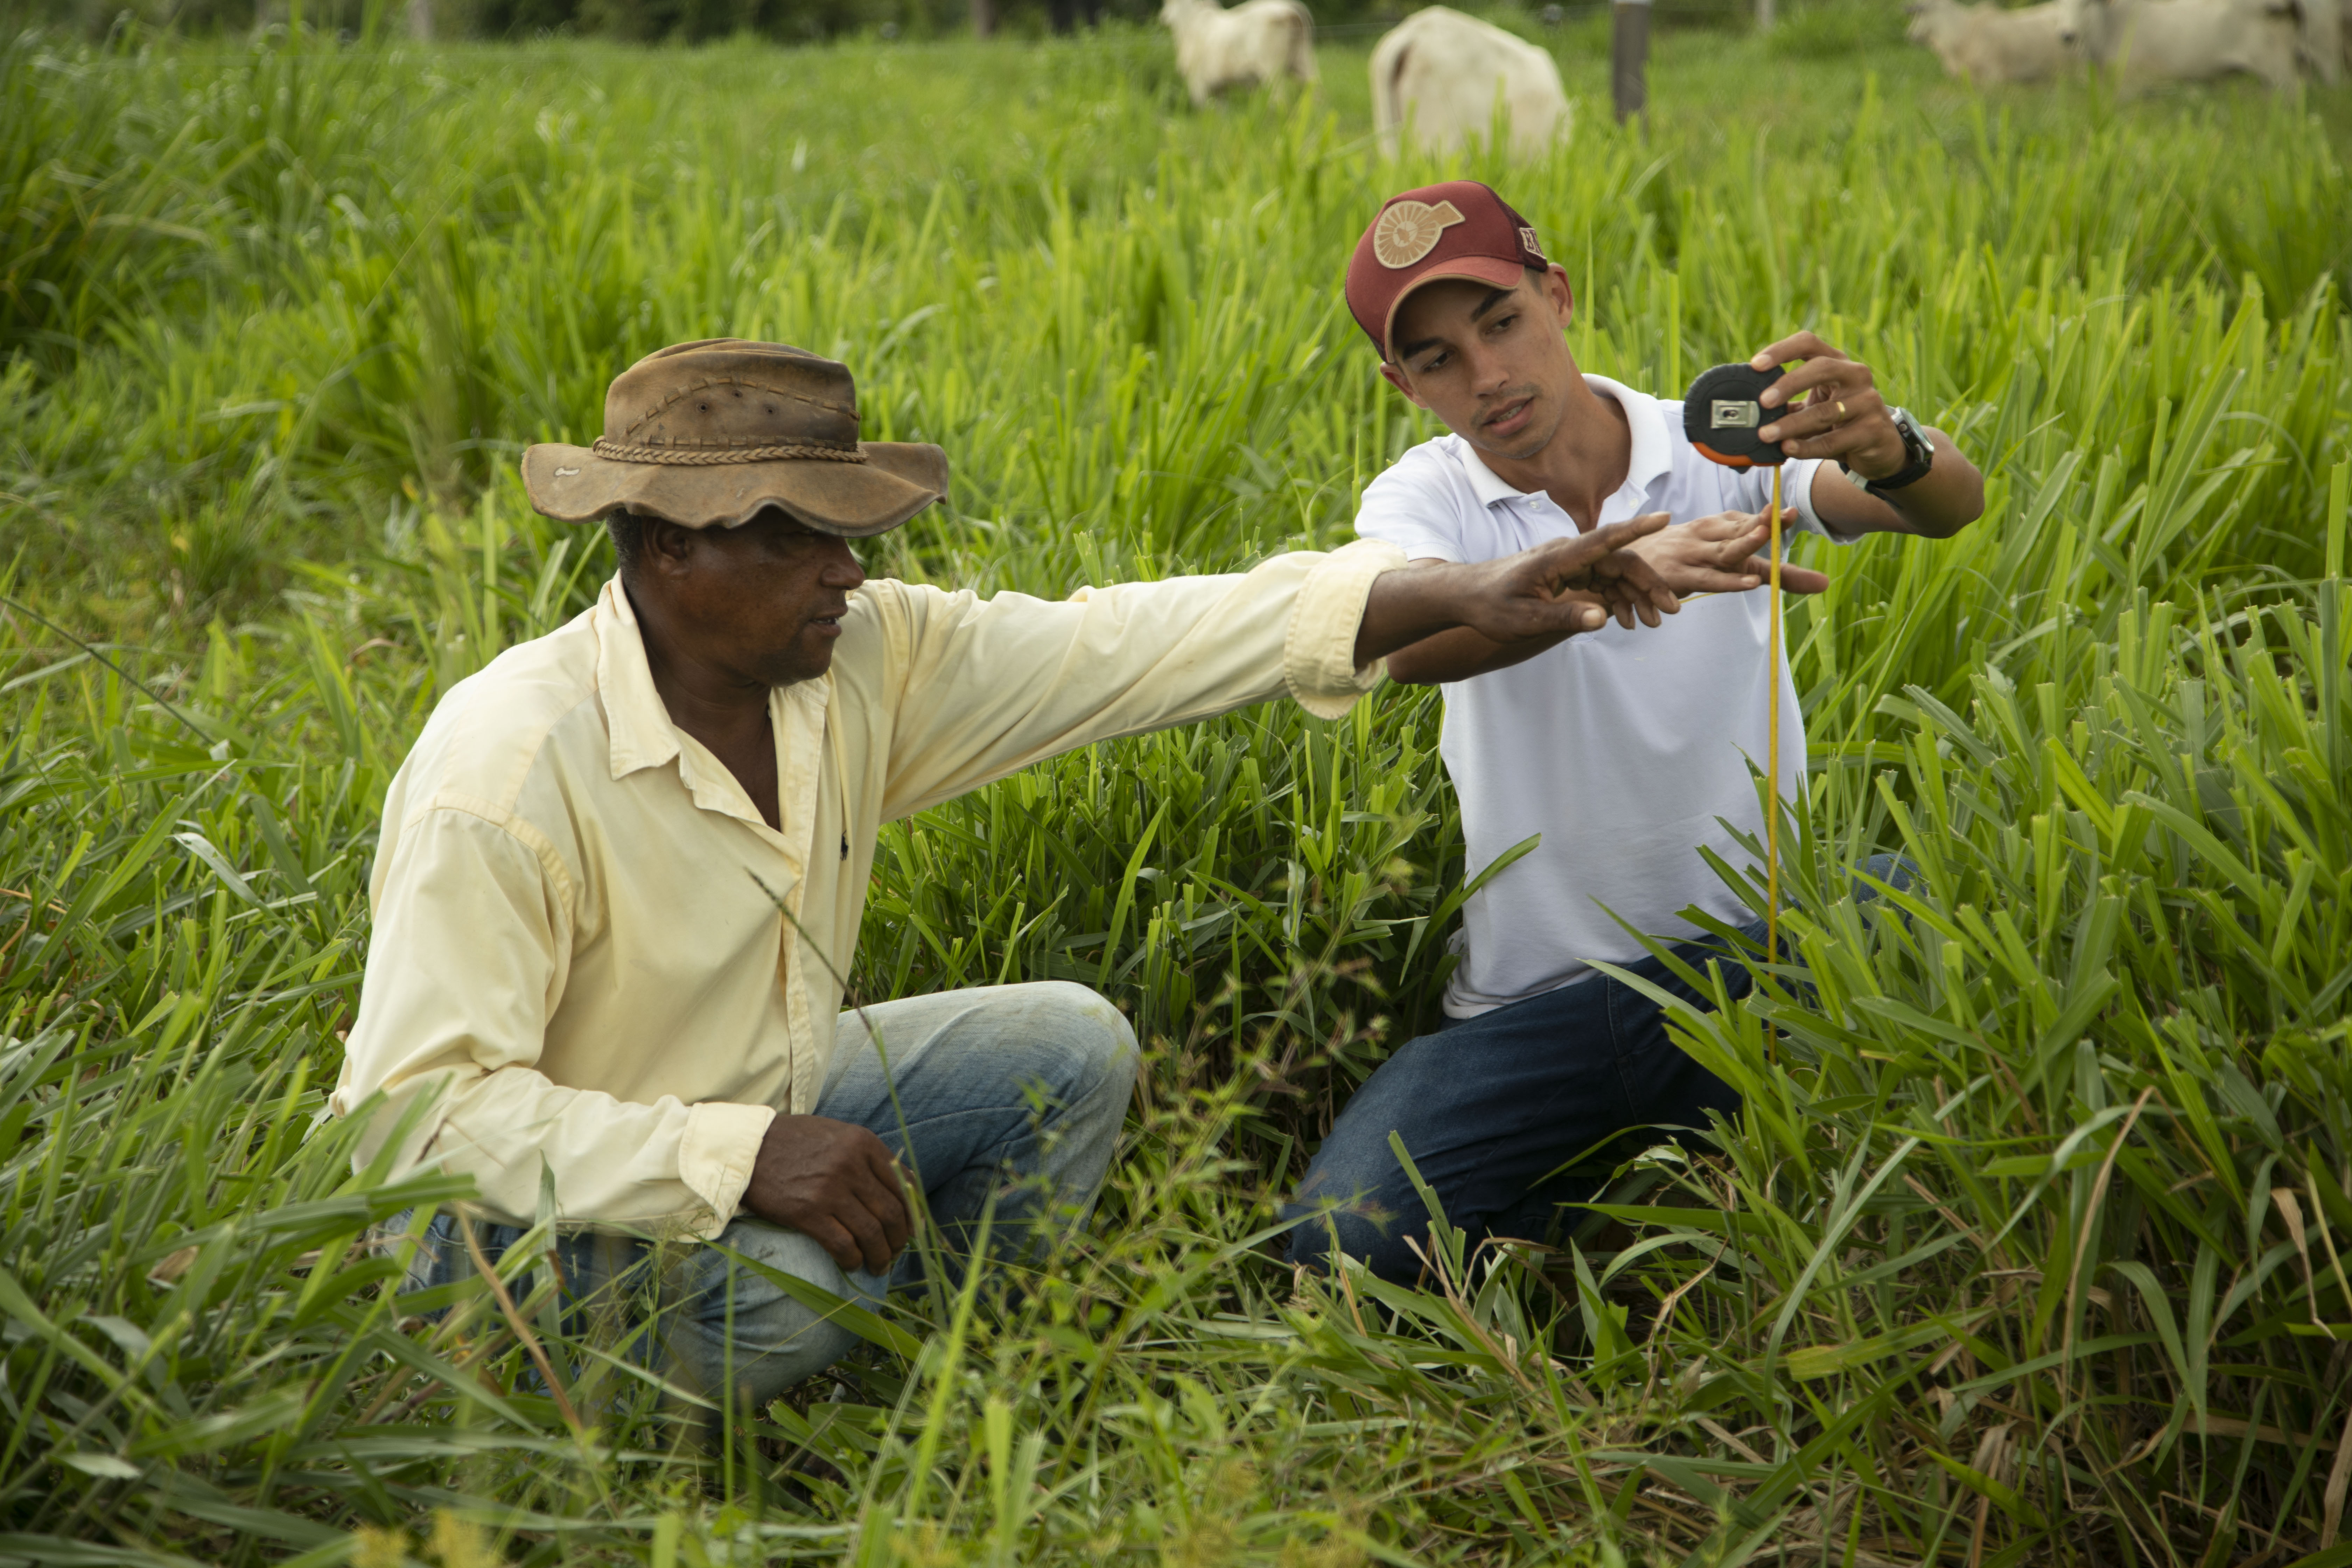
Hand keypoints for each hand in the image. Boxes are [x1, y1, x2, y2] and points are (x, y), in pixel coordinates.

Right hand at [742, 1114, 912, 1274]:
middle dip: (899, 1240)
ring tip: (879, 1266)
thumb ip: (867, 1156)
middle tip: (896, 1253)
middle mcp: (851, 1164)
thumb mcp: (838, 1135)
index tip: (911, 1230)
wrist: (747, 1147)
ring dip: (880, 1256)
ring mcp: (830, 1189)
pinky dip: (853, 1260)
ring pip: (871, 1233)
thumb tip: (899, 1190)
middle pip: (891, 1213)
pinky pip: (843, 1245)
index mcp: (863, 1143)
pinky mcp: (808, 1212)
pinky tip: (853, 1264)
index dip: (912, 1214)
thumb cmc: (794, 1141)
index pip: (904, 1184)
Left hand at [1459, 514, 1683, 637]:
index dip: (1636, 529)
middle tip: (1671, 612)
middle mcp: (1567, 554)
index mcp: (1558, 557)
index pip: (1604, 539)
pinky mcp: (1567, 574)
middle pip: (1619, 562)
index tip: (1664, 518)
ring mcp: (1569, 563)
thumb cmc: (1491, 606)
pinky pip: (1601, 582)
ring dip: (1636, 595)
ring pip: (1613, 573)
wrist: (1467, 596)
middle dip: (1648, 584)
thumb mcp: (1525, 620)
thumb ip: (1563, 617)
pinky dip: (1617, 599)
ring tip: (1654, 622)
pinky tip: (1626, 620)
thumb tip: (1601, 618)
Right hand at [1627, 508, 1830, 596]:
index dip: (1769, 517)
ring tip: (1765, 536)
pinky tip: (1748, 582)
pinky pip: (1708, 579)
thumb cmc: (1682, 559)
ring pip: (1724, 551)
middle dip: (1762, 523)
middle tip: (1787, 515)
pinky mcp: (1680, 577)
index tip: (1791, 512)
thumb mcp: (1725, 560)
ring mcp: (1691, 555)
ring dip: (1743, 542)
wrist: (1626, 565)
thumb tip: (1824, 584)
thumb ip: (1775, 572)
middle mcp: (1706, 536)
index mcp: (1716, 526)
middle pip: (1739, 530)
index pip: (1748, 521)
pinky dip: (1728, 581)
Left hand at [1749, 331, 1910, 481]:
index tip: (1755, 364)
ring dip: (1791, 425)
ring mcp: (1867, 401)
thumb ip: (1787, 404)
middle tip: (1763, 401)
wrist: (1879, 446)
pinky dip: (1807, 447)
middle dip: (1789, 384)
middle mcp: (1855, 375)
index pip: (1809, 343)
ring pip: (1825, 411)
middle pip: (1821, 368)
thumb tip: (1747, 412)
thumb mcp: (1814, 405)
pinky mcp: (1872, 430)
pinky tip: (1787, 449)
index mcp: (1836, 362)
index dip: (1781, 350)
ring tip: (1766, 434)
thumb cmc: (1838, 421)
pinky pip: (1833, 440)